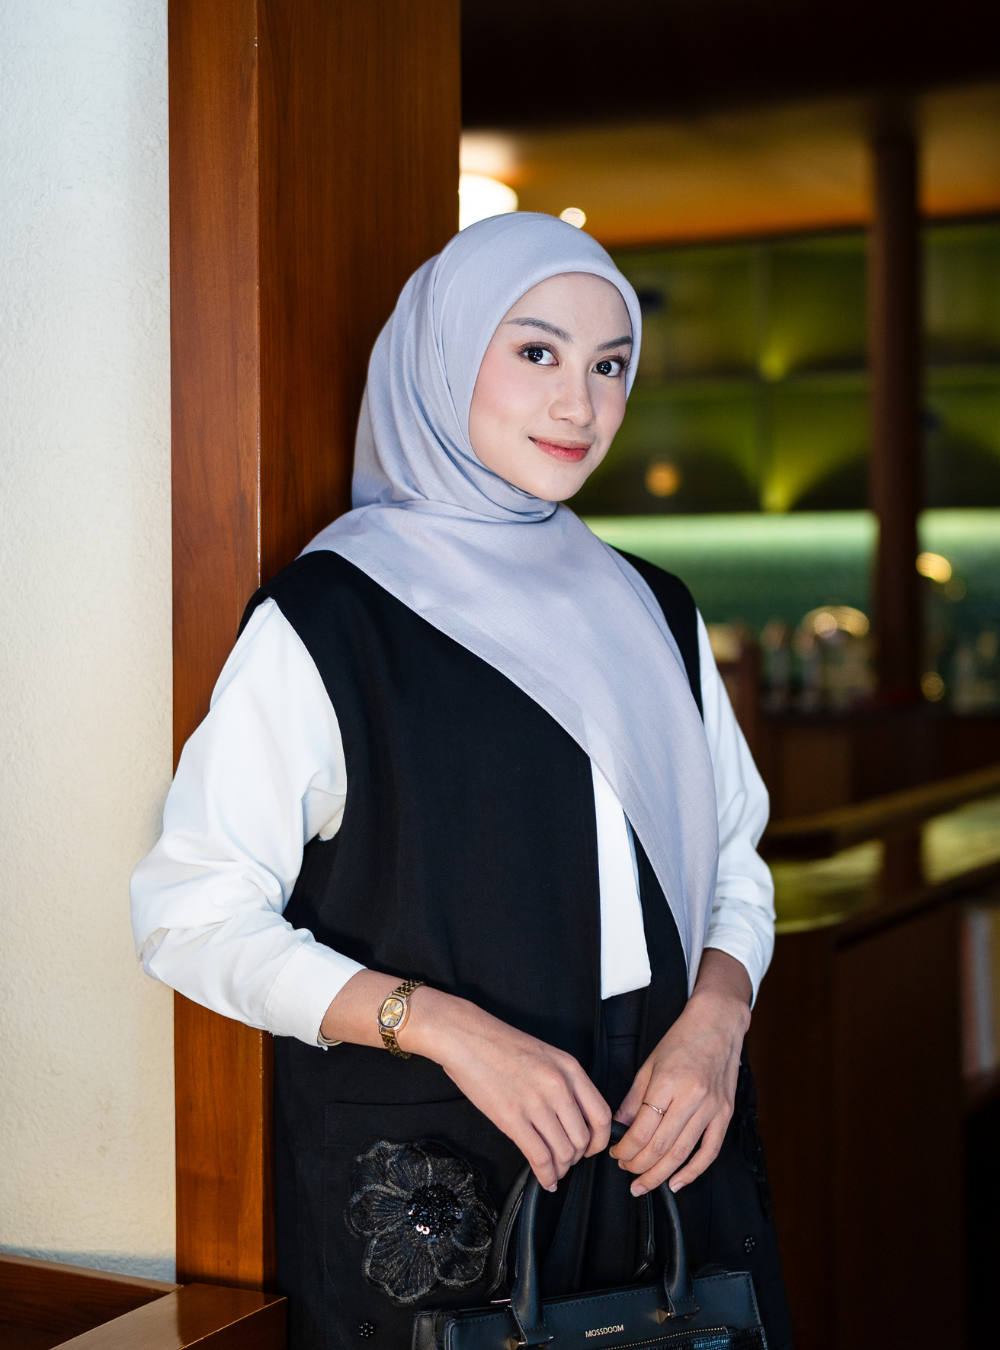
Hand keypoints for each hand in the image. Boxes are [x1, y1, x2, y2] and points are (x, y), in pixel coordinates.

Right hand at [320, 971, 611, 1191]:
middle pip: (586, 1138)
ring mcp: (535, 1099)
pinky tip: (539, 1178)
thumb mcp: (535, 1053)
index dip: (599, 1140)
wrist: (451, 1030)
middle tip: (565, 1164)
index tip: (589, 1149)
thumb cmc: (490, 1041)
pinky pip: (541, 1157)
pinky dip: (545, 1174)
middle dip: (578, 1158)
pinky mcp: (510, 1115)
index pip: (601, 1114)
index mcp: (565, 1064)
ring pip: (564, 1151)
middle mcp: (557, 1082)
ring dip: (559, 1167)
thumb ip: (557, 1081)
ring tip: (549, 1170)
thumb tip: (574, 1113)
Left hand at [609, 949, 750, 1196]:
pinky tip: (677, 1182)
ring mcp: (711, 1107)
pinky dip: (693, 1171)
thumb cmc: (682, 1040)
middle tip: (626, 1171)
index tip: (615, 1154)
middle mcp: (692, 1097)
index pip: (642, 1129)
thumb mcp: (650, 1064)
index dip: (625, 1148)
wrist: (718, 1024)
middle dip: (639, 1165)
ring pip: (683, 1153)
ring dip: (660, 1174)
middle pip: (661, 1146)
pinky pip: (710, 1151)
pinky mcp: (725, 1114)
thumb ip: (635, 1098)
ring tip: (644, 1184)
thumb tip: (620, 1126)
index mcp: (668, 1082)